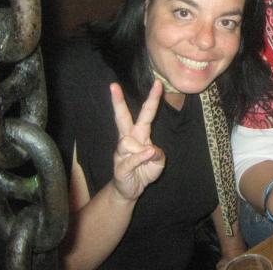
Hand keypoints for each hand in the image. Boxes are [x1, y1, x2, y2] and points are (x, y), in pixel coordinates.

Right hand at [110, 80, 165, 200]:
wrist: (130, 190)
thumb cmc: (144, 171)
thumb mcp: (159, 162)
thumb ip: (158, 153)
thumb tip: (150, 149)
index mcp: (140, 134)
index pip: (146, 113)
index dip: (152, 99)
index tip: (158, 83)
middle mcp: (128, 139)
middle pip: (122, 117)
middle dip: (118, 102)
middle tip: (113, 85)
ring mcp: (121, 152)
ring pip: (129, 142)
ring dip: (142, 150)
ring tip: (146, 160)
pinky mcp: (119, 165)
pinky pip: (131, 157)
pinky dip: (141, 157)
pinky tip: (147, 156)